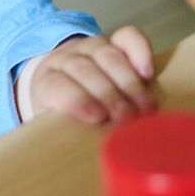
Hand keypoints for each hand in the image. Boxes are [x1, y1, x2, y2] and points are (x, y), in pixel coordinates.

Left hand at [30, 26, 156, 123]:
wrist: (65, 80)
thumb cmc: (64, 112)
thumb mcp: (55, 127)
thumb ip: (63, 135)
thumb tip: (80, 157)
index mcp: (45, 81)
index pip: (56, 86)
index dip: (76, 100)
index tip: (96, 117)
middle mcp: (66, 59)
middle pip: (85, 71)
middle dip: (109, 95)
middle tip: (128, 119)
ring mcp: (91, 47)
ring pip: (108, 56)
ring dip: (129, 83)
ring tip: (145, 108)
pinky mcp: (115, 41)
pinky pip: (128, 37)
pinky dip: (140, 51)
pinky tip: (148, 73)